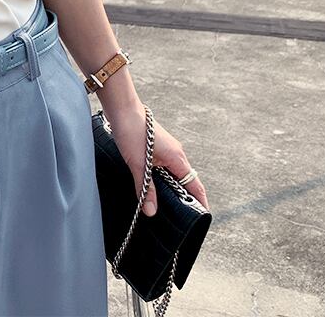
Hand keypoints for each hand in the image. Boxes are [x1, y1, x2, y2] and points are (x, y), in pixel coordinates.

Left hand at [106, 101, 208, 215]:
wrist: (122, 107)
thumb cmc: (132, 130)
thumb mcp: (138, 164)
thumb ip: (146, 189)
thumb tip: (151, 212)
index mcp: (177, 158)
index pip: (195, 185)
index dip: (200, 202)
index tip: (202, 217)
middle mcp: (175, 153)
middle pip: (186, 180)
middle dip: (185, 198)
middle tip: (181, 217)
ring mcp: (166, 148)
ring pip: (174, 173)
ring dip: (172, 187)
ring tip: (166, 205)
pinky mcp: (156, 146)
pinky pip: (164, 166)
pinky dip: (162, 178)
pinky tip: (151, 184)